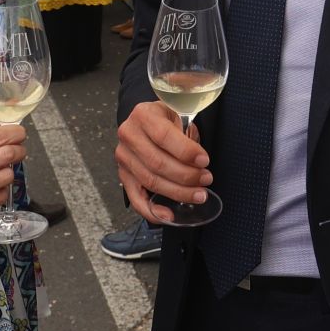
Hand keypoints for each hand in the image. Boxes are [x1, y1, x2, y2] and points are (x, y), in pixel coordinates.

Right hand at [115, 100, 211, 223]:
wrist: (146, 122)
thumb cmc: (166, 119)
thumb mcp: (178, 114)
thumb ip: (187, 134)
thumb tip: (199, 161)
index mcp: (143, 115)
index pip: (164, 136)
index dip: (186, 151)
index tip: (204, 161)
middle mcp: (128, 135)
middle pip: (157, 162)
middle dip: (186, 175)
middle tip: (206, 179)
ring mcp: (124, 157)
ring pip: (150, 181)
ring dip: (177, 192)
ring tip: (198, 194)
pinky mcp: (123, 175)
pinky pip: (136, 198)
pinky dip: (152, 210)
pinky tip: (169, 215)